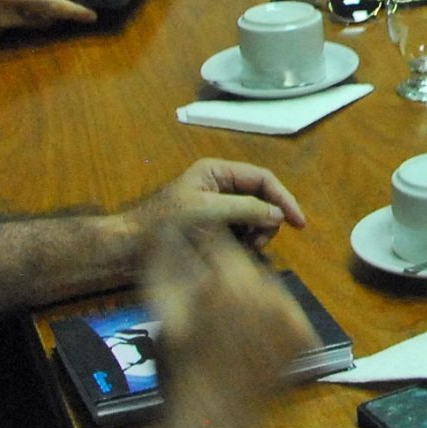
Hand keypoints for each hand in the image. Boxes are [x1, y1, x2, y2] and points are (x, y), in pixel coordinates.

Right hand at [0, 0, 94, 37]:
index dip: (72, 11)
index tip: (91, 15)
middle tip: (70, 5)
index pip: (48, 6)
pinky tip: (6, 2)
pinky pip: (6, 25)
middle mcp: (4, 18)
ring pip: (24, 23)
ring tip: (40, 0)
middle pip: (40, 18)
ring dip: (35, 15)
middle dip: (56, 14)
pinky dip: (14, 16)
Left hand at [126, 158, 307, 256]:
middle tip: (258, 243)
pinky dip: (243, 244)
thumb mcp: (206, 212)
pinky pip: (240, 233)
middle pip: (261, 199)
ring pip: (253, 218)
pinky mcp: (211, 229)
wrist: (128, 248)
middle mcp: (219, 186)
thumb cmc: (163, 223)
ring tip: (244, 250)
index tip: (298, 223)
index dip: (283, 198)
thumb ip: (245, 209)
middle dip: (266, 220)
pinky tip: (234, 255)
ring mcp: (216, 208)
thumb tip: (277, 215)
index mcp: (216, 172)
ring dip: (255, 235)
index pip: (262, 178)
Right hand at [139, 216, 311, 427]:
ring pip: (269, 287)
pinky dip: (275, 319)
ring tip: (233, 320)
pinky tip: (255, 336)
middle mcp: (266, 291)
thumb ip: (165, 268)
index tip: (197, 254)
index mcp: (227, 282)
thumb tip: (165, 234)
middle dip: (229, 273)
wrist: (213, 420)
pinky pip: (288, 313)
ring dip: (253, 295)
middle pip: (247, 265)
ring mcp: (291, 314)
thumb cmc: (181, 370)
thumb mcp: (166, 314)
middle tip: (213, 297)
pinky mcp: (304, 335)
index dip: (205, 245)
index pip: (219, 242)